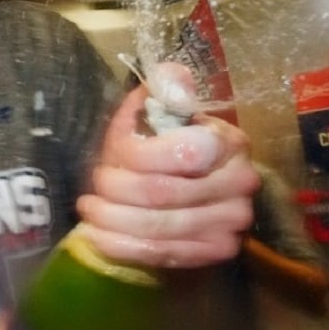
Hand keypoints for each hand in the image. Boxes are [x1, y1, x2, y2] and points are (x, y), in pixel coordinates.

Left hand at [76, 61, 259, 268]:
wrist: (191, 189)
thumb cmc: (166, 146)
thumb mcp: (163, 112)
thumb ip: (166, 90)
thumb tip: (172, 75)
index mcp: (228, 142)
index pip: (183, 153)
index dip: (138, 156)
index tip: (112, 155)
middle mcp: (240, 182)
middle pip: (163, 193)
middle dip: (117, 190)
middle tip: (93, 184)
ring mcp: (232, 221)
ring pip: (160, 227)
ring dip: (114, 220)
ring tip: (88, 210)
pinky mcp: (218, 251)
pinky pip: (165, 253)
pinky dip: (125, 246)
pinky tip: (100, 237)